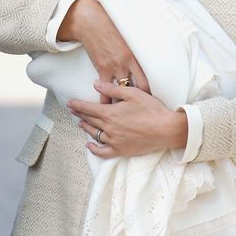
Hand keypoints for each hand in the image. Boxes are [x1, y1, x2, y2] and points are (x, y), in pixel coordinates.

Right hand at [57, 0, 147, 101]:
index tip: (151, 100)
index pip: (147, 79)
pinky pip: (104, 90)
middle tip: (142, 111)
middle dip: (139, 101)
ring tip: (125, 114)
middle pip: (137, 88)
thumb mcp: (128, 38)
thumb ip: (136, 52)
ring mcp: (113, 67)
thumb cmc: (111, 27)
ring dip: (122, 103)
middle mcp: (126, 64)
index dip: (150, 92)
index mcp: (135, 56)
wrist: (92, 23)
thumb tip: (146, 52)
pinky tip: (106, 106)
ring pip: (121, 92)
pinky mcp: (101, 69)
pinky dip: (105, 99)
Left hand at [68, 80, 187, 158]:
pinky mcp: (121, 151)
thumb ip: (112, 89)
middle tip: (73, 111)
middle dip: (80, 115)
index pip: (88, 108)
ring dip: (86, 128)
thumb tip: (95, 84)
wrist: (166, 129)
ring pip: (94, 134)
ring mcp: (114, 141)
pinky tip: (89, 144)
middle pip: (90, 121)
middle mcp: (109, 129)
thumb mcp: (132, 93)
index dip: (77, 105)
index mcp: (110, 114)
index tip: (69, 103)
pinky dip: (94, 148)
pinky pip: (103, 152)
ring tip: (81, 123)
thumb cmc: (151, 109)